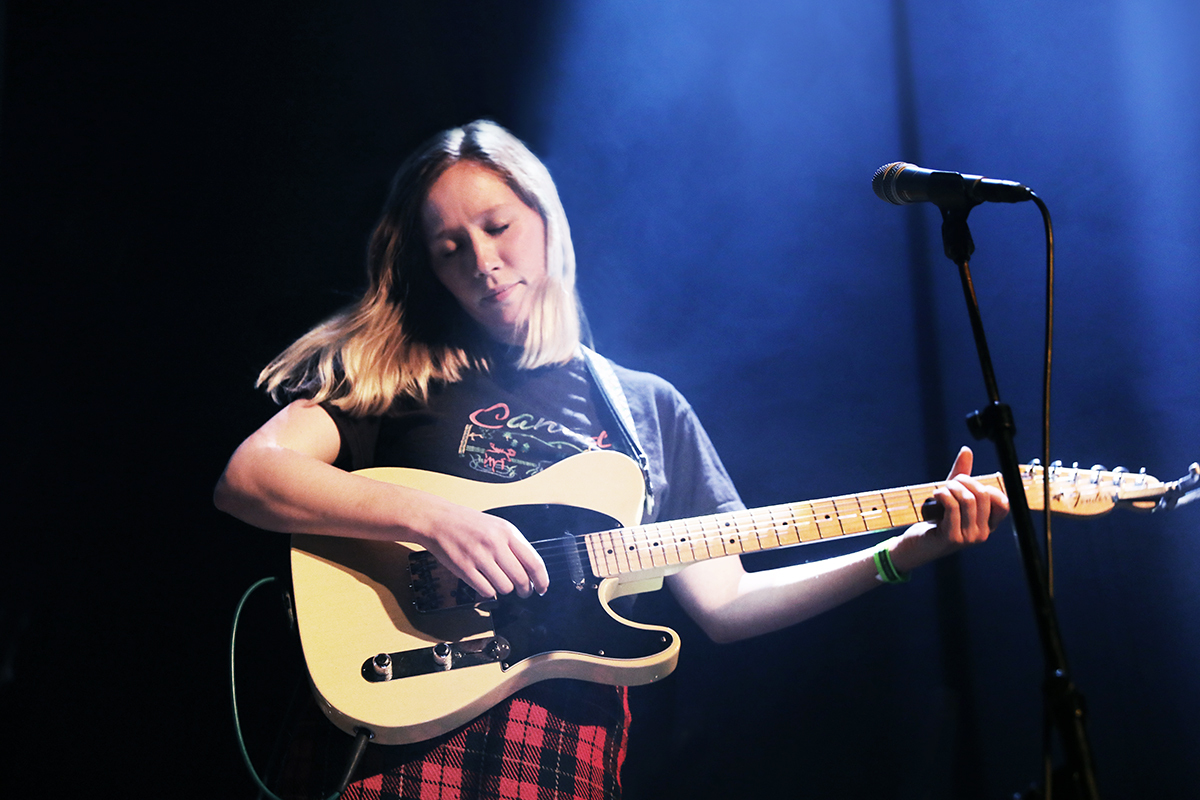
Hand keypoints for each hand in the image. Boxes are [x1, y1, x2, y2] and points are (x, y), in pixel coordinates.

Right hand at [418, 501, 549, 598]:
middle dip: (525, 590)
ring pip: (505, 587)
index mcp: (507, 532)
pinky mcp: (465, 569)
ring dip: (505, 590)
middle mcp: (495, 543)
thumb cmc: (468, 524)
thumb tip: (531, 570)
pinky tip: (486, 583)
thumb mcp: (497, 526)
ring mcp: (479, 556)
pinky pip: (486, 591)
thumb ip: (515, 545)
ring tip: (500, 583)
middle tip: (523, 592)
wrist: (439, 520)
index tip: (542, 588)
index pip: (534, 562)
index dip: (542, 580)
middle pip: (521, 579)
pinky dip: (489, 592)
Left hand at [929, 446, 1009, 551]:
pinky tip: (935, 495)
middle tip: (949, 483)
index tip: (966, 484)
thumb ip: (962, 474)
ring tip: (940, 490)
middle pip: (983, 495)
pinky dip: (943, 495)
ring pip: (968, 499)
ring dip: (951, 488)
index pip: (1003, 503)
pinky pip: (953, 507)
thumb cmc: (936, 520)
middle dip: (964, 481)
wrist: (916, 544)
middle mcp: (983, 534)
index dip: (986, 487)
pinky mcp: (953, 538)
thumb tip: (966, 451)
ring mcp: (969, 538)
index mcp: (988, 525)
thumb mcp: (952, 495)